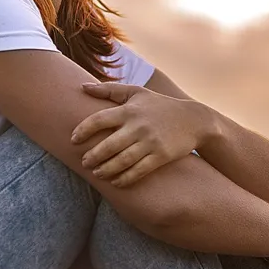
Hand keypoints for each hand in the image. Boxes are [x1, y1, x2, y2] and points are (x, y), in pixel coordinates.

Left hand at [71, 82, 208, 187]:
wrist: (194, 120)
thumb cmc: (160, 105)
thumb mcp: (137, 92)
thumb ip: (109, 90)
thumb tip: (81, 86)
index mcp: (129, 110)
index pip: (99, 120)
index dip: (82, 131)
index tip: (73, 140)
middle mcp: (138, 126)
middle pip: (108, 146)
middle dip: (92, 157)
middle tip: (84, 162)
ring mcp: (150, 142)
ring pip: (122, 161)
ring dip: (106, 170)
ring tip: (97, 173)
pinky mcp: (161, 156)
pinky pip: (138, 171)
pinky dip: (124, 179)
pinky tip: (116, 182)